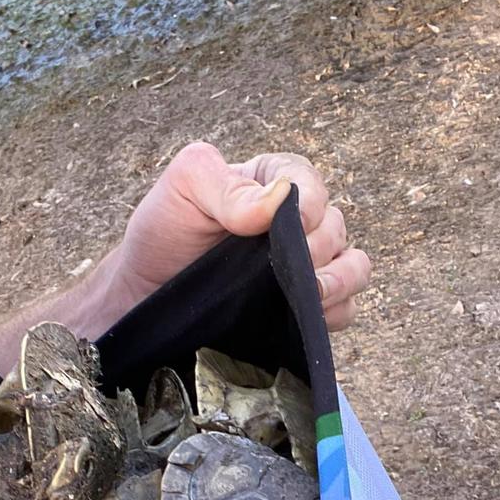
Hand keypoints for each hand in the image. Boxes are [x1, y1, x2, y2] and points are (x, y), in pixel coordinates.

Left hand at [115, 142, 370, 330]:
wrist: (145, 298)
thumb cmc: (163, 235)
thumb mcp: (183, 189)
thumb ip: (224, 184)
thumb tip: (278, 200)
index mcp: (273, 182)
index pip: (310, 183)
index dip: (308, 204)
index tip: (291, 226)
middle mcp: (297, 223)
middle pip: (335, 228)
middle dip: (316, 248)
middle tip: (286, 268)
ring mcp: (305, 267)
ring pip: (354, 267)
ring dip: (340, 281)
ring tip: (309, 294)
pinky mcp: (304, 309)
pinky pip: (344, 310)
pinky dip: (334, 314)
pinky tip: (306, 318)